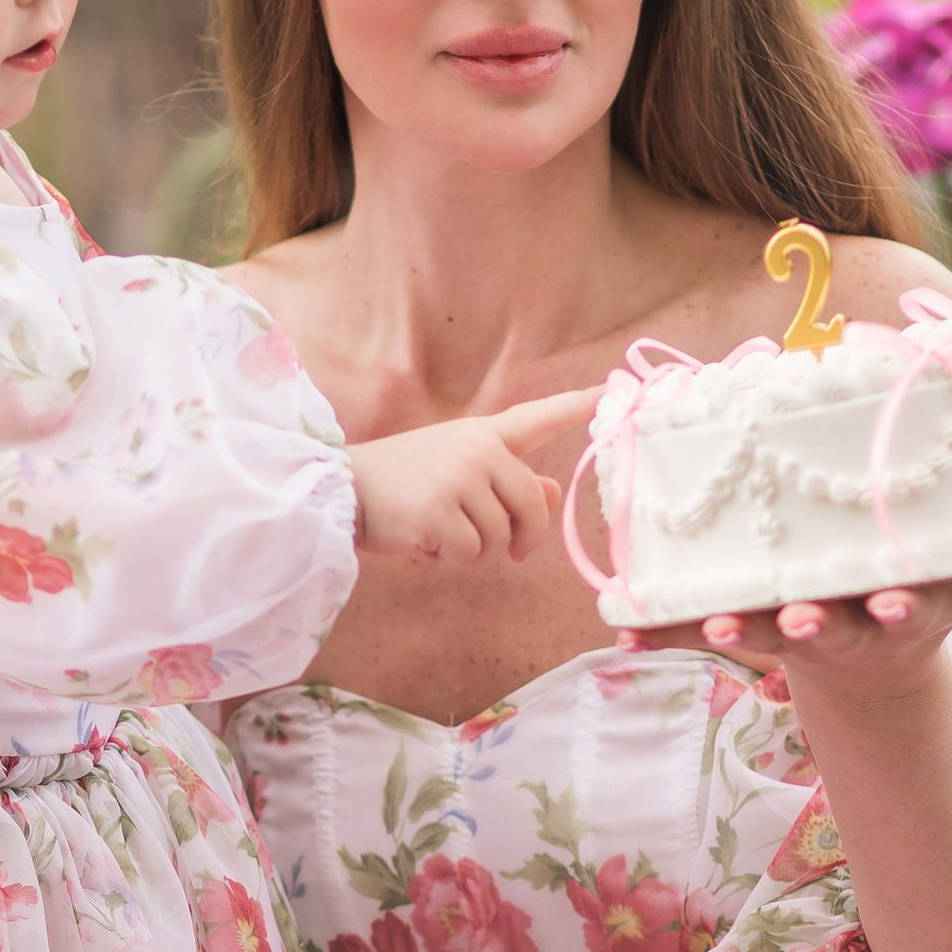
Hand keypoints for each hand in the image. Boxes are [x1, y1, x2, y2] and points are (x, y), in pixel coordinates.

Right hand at [349, 387, 602, 566]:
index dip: (574, 407)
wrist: (343, 488)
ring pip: (499, 539)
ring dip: (474, 551)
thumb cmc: (402, 484)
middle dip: (522, 537)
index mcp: (483, 435)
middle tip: (510, 552)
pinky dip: (449, 560)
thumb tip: (553, 492)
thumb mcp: (457, 473)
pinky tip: (424, 542)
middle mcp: (477, 451)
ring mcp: (459, 480)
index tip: (608, 391)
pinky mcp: (440, 512)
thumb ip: (506, 482)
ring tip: (439, 533)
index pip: (535, 418)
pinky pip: (469, 554)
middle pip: (532, 507)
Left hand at [637, 534, 951, 704]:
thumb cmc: (924, 588)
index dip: (889, 611)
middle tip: (788, 619)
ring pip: (753, 629)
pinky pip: (690, 625)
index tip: (884, 606)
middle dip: (801, 626)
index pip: (896, 612)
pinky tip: (623, 633)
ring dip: (726, 628)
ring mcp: (785, 625)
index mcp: (893, 611)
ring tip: (702, 623)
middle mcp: (837, 623)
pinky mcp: (741, 619)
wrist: (863, 637)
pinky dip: (659, 630)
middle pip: (818, 629)